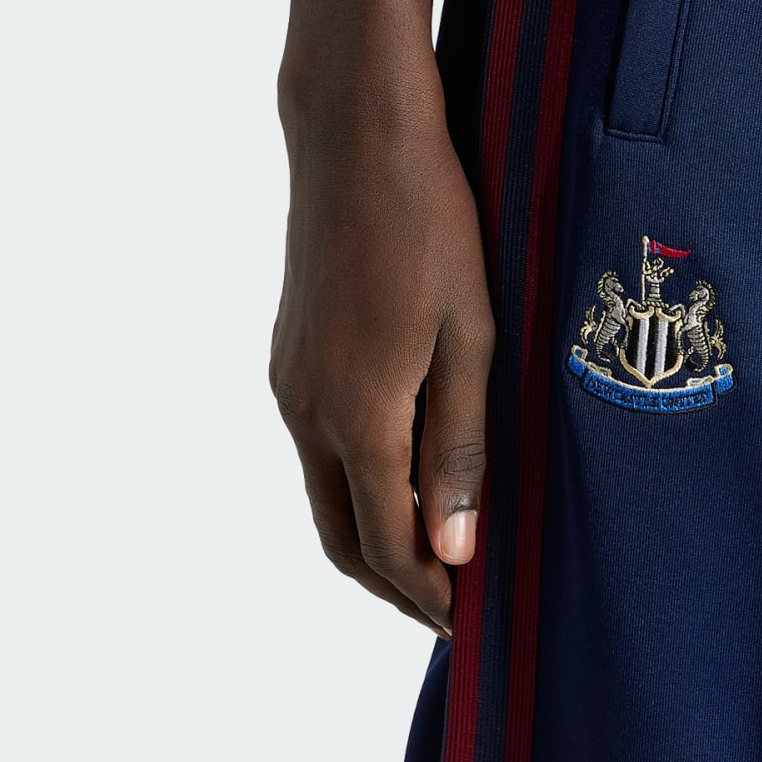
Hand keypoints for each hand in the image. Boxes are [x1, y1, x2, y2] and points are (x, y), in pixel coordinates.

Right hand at [269, 74, 490, 631]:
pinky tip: (400, 478)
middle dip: (392, 584)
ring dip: (371, 537)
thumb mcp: (472, 339)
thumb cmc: (432, 226)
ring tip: (434, 556)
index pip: (389, 543)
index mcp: (357, 416)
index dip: (428, 594)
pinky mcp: (289, 355)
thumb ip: (459, 446)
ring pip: (323, 494)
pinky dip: (353, 487)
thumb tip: (453, 549)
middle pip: (340, 536)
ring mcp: (289, 381)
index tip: (467, 624)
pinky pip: (316, 449)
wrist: (355, 136)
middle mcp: (306, 410)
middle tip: (447, 612)